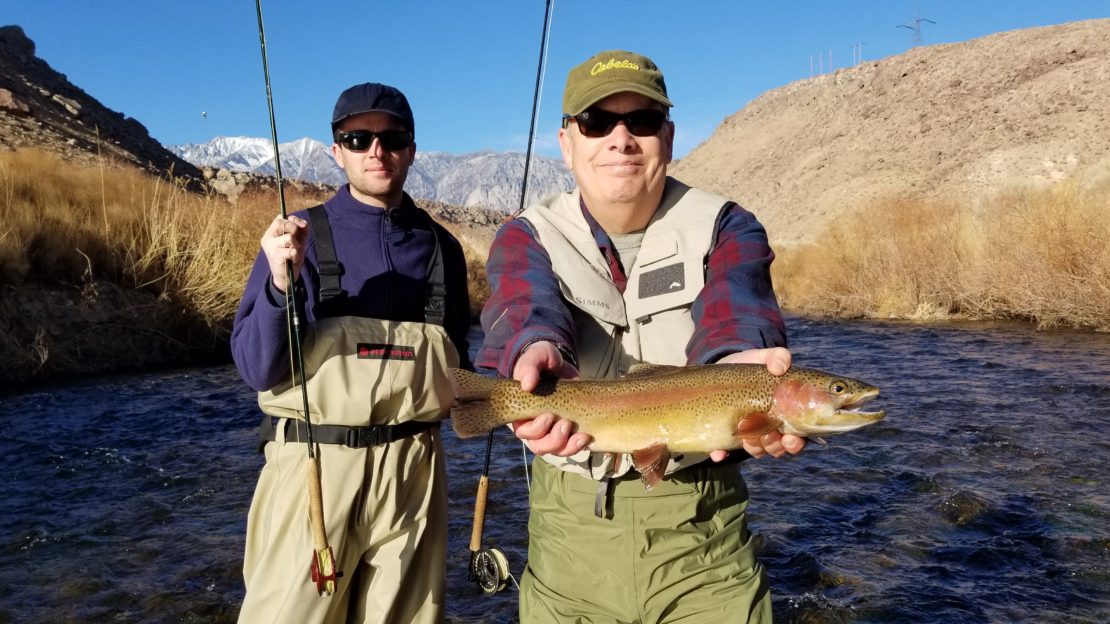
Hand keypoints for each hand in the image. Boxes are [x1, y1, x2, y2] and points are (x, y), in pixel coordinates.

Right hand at [260, 214, 308, 293]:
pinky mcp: (275, 256)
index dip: (293, 219)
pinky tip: (292, 259)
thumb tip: (303, 223)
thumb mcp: (298, 240)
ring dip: (296, 245)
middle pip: (284, 224)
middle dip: (295, 231)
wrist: (286, 276)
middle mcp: (268, 237)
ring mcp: (270, 246)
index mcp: (271, 232)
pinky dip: (296, 255)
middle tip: (295, 242)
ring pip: (289, 237)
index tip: (301, 226)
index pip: (281, 218)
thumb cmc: (291, 256)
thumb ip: (301, 228)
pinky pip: (292, 250)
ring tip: (294, 252)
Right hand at [510, 341, 589, 455]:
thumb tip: (527, 385)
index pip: (523, 431)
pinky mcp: (568, 430)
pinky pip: (570, 447)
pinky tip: (586, 437)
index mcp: (521, 411)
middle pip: (538, 446)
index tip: (548, 416)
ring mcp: (552, 430)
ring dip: (567, 446)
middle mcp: (534, 425)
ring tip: (579, 434)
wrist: (561, 362)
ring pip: (555, 450)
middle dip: (553, 440)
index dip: (535, 430)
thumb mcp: (536, 356)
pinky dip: (577, 446)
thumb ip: (529, 367)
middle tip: (566, 423)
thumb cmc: (542, 359)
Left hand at [711, 347, 805, 459]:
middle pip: (778, 447)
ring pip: (756, 450)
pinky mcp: (725, 433)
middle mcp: (768, 428)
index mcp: (783, 414)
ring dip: (754, 448)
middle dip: (775, 446)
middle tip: (769, 436)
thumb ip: (777, 357)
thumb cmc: (749, 366)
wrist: (721, 367)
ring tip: (747, 435)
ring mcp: (747, 433)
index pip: (797, 436)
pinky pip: (723, 450)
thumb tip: (780, 366)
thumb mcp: (763, 358)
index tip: (791, 438)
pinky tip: (718, 453)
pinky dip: (721, 453)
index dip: (796, 442)